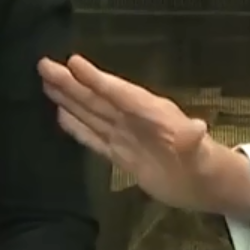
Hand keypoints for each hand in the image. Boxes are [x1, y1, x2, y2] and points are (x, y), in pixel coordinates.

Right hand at [37, 55, 249, 217]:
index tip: (72, 62)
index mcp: (151, 114)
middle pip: (98, 98)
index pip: (119, 93)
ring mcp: (126, 136)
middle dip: (71, 82)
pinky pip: (94, 137)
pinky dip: (76, 127)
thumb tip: (197, 128)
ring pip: (91, 113)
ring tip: (45, 81)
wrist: (207, 187)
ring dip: (68, 98)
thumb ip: (193, 141)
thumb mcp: (201, 153)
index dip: (96, 79)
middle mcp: (134, 120)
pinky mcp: (121, 154)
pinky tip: (60, 115)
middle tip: (43, 64)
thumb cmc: (206, 166)